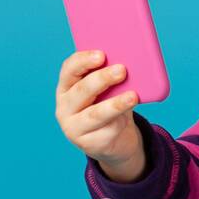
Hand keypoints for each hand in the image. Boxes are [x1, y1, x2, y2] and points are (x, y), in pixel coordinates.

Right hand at [55, 49, 145, 178]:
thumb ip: (113, 78)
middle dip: (102, 78)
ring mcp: (74, 128)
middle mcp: (65, 107)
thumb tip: (133, 64)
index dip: (83, 60)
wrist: (112, 139)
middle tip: (122, 70)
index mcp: (66, 87)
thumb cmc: (108, 104)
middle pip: (82, 90)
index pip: (69, 70)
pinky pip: (108, 130)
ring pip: (95, 114)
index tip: (101, 54)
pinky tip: (128, 119)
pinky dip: (121, 122)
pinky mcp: (88, 144)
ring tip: (133, 96)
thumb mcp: (109, 90)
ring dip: (115, 104)